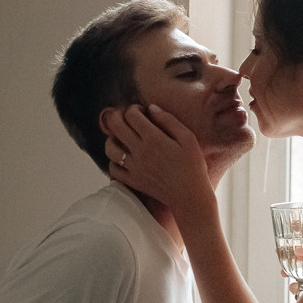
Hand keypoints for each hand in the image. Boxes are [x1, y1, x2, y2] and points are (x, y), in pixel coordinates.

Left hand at [104, 104, 214, 226]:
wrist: (190, 195)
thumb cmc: (193, 165)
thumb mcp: (188, 138)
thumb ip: (169, 120)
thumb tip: (151, 108)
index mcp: (154, 139)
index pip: (131, 115)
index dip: (134, 109)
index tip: (141, 112)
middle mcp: (140, 152)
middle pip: (115, 126)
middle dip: (117, 116)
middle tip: (125, 118)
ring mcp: (134, 168)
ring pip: (109, 148)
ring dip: (112, 138)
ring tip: (121, 137)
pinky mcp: (133, 181)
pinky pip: (113, 169)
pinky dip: (114, 161)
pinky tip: (123, 157)